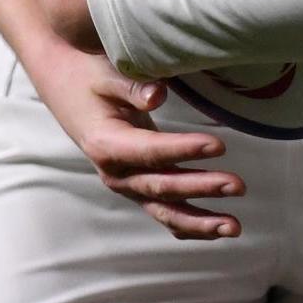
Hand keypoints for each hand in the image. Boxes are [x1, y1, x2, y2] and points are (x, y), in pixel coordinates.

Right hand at [23, 36, 248, 240]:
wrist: (64, 87)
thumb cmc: (88, 76)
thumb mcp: (105, 74)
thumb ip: (132, 85)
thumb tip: (158, 94)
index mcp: (106, 144)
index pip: (152, 152)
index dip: (185, 150)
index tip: (220, 145)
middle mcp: (115, 172)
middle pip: (163, 186)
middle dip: (202, 188)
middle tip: (237, 184)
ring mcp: (126, 184)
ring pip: (165, 211)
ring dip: (200, 221)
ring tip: (235, 226)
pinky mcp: (137, 185)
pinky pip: (164, 212)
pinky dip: (190, 223)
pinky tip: (218, 228)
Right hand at [26, 0, 246, 239]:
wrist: (43, 12)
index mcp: (77, 67)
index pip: (101, 84)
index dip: (127, 89)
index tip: (157, 95)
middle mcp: (90, 112)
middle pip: (125, 153)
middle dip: (172, 158)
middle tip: (221, 159)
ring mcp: (108, 136)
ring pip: (144, 189)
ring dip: (188, 202)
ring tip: (236, 204)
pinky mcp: (132, 151)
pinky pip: (159, 197)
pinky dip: (189, 215)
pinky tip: (229, 225)